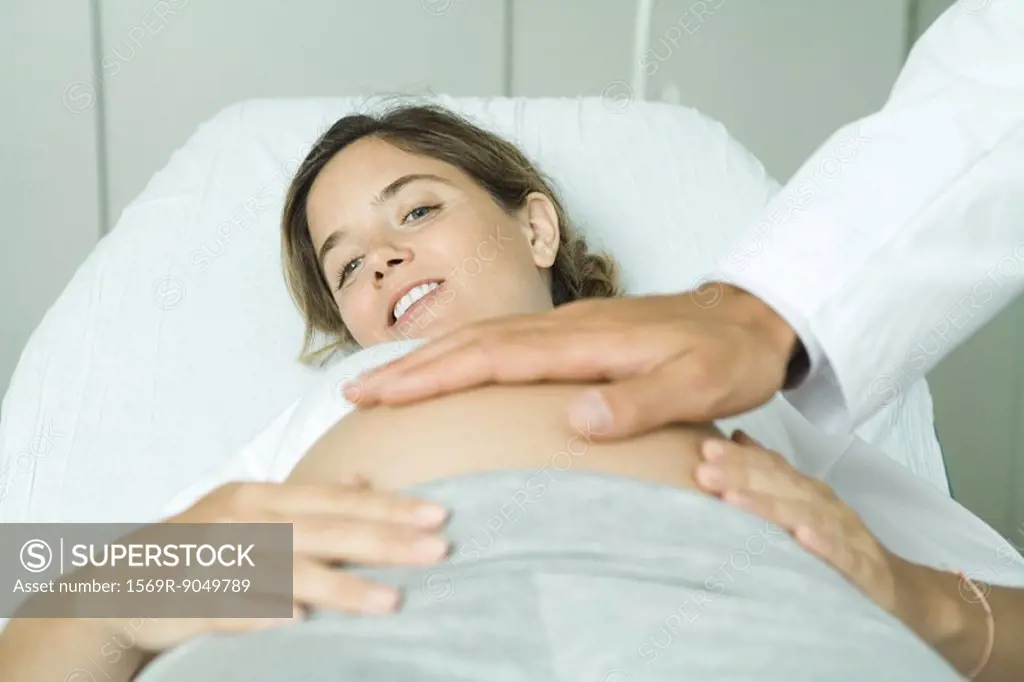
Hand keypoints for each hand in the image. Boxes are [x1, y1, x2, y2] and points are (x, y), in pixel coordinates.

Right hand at [98, 477, 450, 651]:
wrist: (124, 582)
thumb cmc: (204, 546)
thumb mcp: (254, 511)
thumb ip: (310, 500)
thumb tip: (364, 480)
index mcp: (261, 495)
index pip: (337, 499)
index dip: (388, 506)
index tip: (437, 514)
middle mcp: (242, 519)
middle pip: (324, 530)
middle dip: (384, 540)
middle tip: (437, 550)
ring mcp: (216, 558)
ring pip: (288, 570)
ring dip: (341, 586)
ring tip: (390, 601)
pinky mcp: (191, 598)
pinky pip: (232, 607)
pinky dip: (264, 613)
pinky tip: (299, 622)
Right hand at [349, 285, 796, 438]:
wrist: (751, 317)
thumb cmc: (728, 356)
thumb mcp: (701, 385)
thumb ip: (640, 402)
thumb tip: (576, 419)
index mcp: (587, 340)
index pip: (494, 356)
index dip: (434, 375)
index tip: (384, 394)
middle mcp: (567, 327)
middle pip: (472, 342)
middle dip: (410, 367)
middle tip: (355, 394)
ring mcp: (569, 327)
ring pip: (482, 338)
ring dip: (428, 360)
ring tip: (383, 384)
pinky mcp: (575, 335)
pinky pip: (504, 341)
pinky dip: (462, 355)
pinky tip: (448, 371)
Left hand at [694, 430, 917, 617]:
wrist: (897, 587)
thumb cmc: (836, 542)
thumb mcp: (799, 505)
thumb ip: (770, 472)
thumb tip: (736, 437)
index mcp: (807, 491)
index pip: (771, 467)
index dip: (739, 457)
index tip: (703, 449)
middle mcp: (825, 505)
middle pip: (782, 485)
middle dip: (742, 475)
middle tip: (704, 471)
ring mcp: (847, 534)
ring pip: (806, 516)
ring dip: (770, 506)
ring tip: (733, 500)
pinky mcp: (864, 568)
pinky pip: (843, 555)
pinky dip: (824, 545)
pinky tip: (801, 538)